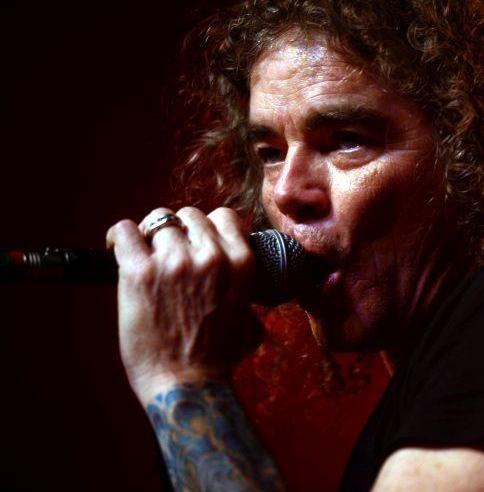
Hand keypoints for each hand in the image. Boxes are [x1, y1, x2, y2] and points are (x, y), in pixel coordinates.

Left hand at [106, 206, 260, 403]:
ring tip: (143, 255)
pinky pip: (124, 231)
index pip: (224, 216)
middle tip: (166, 252)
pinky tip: (118, 249)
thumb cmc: (217, 360)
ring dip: (150, 237)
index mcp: (241, 263)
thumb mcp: (249, 323)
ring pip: (158, 222)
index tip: (195, 241)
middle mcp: (211, 256)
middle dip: (178, 231)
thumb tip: (248, 304)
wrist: (186, 385)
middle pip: (188, 216)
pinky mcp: (140, 272)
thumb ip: (248, 301)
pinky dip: (119, 236)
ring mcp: (175, 262)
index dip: (207, 227)